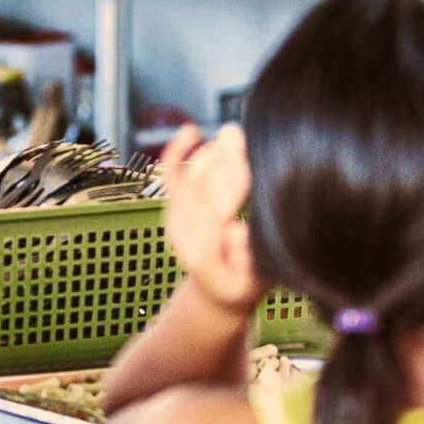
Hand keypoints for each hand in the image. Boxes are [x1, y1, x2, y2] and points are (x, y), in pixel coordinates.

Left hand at [159, 124, 266, 311]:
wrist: (216, 292)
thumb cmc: (242, 286)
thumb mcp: (252, 283)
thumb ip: (247, 261)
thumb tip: (236, 231)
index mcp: (203, 256)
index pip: (215, 215)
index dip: (230, 188)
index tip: (246, 164)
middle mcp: (182, 235)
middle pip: (199, 191)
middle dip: (220, 161)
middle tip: (237, 134)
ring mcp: (174, 220)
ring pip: (186, 180)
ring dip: (207, 154)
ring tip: (230, 133)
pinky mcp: (173, 208)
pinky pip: (171, 176)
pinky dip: (178, 153)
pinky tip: (190, 131)